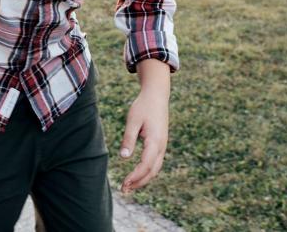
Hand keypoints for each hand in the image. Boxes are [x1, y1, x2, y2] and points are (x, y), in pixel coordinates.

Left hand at [119, 60, 170, 192]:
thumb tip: (124, 157)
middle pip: (152, 171)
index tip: (124, 183)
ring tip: (128, 186)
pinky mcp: (160, 144)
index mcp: (155, 141)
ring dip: (143, 179)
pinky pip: (155, 163)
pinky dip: (146, 172)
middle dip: (139, 182)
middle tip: (124, 190)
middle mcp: (162, 146)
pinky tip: (136, 175)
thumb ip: (129, 138)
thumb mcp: (133, 120)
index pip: (145, 165)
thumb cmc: (143, 106)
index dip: (135, 177)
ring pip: (155, 169)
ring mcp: (163, 146)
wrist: (157, 96)